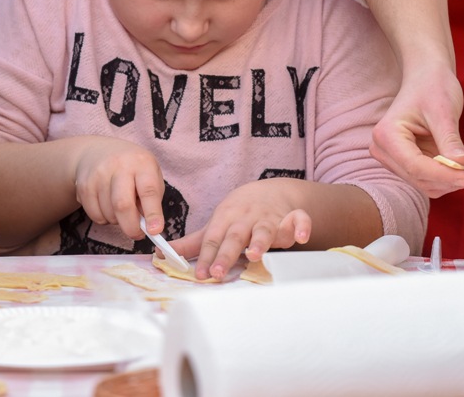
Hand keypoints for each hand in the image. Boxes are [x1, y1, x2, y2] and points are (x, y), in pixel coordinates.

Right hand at [72, 137, 165, 239]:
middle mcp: (119, 166)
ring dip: (118, 221)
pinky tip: (107, 206)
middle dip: (131, 227)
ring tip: (121, 210)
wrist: (97, 151)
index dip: (153, 214)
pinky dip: (104, 219)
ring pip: (109, 214)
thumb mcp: (150, 174)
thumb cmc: (132, 168)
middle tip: (137, 234)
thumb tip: (149, 226)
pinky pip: (95, 216)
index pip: (149, 191)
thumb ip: (152, 198)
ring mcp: (99, 175)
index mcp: (142, 163)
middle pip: (122, 205)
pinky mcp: (84, 186)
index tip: (155, 231)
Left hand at [170, 179, 311, 279]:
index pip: (213, 239)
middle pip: (235, 237)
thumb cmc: (237, 213)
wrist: (268, 191)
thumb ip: (192, 242)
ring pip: (265, 229)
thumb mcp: (215, 224)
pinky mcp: (291, 217)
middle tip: (216, 272)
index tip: (198, 274)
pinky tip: (302, 237)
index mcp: (226, 219)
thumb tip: (160, 255)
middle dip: (226, 254)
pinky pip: (299, 220)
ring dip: (260, 241)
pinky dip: (301, 227)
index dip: (206, 256)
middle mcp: (246, 218)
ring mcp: (269, 218)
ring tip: (255, 255)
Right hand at [370, 63, 463, 197]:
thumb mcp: (443, 111)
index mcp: (387, 135)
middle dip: (453, 180)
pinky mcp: (408, 163)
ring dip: (454, 182)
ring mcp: (395, 159)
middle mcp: (384, 151)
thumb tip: (463, 165)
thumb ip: (450, 140)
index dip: (444, 175)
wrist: (426, 78)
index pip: (415, 166)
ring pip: (426, 184)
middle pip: (420, 178)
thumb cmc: (433, 87)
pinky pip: (430, 179)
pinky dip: (450, 178)